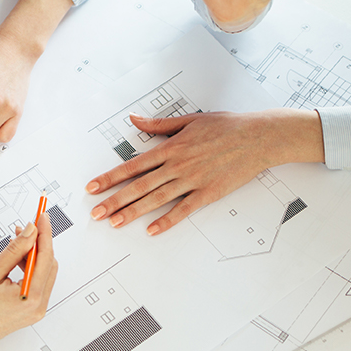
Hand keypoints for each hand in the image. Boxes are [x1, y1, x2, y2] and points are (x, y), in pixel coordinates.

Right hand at [0, 213, 56, 350]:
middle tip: (25, 227)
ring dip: (34, 255)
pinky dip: (30, 269)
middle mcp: (37, 306)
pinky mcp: (29, 311)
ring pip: (44, 274)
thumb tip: (30, 233)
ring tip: (15, 242)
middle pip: (48, 265)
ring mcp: (34, 311)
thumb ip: (14, 251)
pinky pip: (37, 284)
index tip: (41, 217)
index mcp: (30, 296)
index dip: (44, 233)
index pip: (45, 257)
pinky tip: (16, 260)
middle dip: (38, 243)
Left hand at [85, 110, 323, 234]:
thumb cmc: (225, 126)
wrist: (257, 137)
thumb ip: (159, 125)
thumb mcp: (189, 120)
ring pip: (156, 199)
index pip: (132, 165)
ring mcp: (192, 181)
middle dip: (114, 200)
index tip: (92, 187)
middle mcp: (177, 165)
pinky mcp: (208, 193)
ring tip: (114, 223)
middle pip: (139, 186)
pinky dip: (166, 221)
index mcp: (170, 147)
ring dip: (133, 212)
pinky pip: (183, 210)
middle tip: (96, 212)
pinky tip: (151, 231)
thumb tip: (134, 119)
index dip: (110, 177)